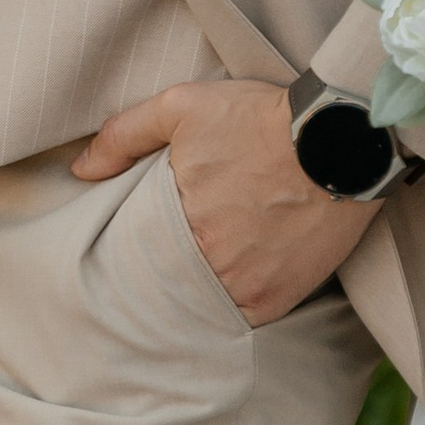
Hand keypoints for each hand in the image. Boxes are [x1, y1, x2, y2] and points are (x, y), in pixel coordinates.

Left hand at [73, 78, 379, 323]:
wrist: (343, 137)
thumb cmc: (261, 120)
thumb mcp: (184, 107)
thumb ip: (125, 135)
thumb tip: (81, 169)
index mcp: (178, 223)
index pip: (138, 257)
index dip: (137, 255)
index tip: (141, 249)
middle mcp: (209, 265)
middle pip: (170, 285)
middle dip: (167, 276)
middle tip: (174, 261)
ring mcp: (246, 287)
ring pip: (204, 305)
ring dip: (200, 292)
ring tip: (206, 272)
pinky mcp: (280, 299)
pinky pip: (245, 318)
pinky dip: (238, 304)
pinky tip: (238, 282)